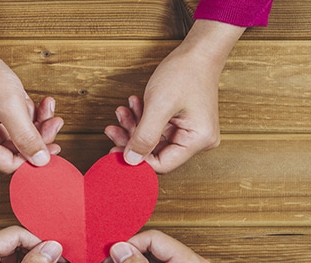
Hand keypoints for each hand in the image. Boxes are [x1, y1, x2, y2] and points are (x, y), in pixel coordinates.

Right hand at [0, 8, 63, 173]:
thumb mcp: (10, 105)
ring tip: (45, 106)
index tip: (55, 146)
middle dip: (38, 135)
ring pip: (19, 139)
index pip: (9, 164)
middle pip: (16, 152)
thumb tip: (42, 161)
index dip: (33, 157)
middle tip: (55, 120)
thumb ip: (27, 136)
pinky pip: (14, 128)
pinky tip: (37, 104)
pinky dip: (27, 117)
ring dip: (35, 123)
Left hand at [104, 20, 244, 173]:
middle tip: (112, 129)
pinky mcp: (183, 123)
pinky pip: (158, 128)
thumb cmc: (184, 72)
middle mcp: (197, 140)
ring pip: (154, 140)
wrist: (198, 51)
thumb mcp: (159, 105)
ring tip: (122, 112)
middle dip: (132, 139)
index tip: (115, 149)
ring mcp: (191, 132)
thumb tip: (131, 160)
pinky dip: (143, 118)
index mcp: (198, 140)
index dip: (137, 159)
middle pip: (157, 152)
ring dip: (135, 126)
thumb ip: (144, 136)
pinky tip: (134, 106)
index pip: (162, 164)